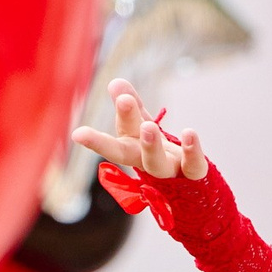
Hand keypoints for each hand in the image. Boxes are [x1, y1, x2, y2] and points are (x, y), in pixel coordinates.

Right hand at [69, 78, 211, 181]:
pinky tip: (189, 133)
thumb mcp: (144, 128)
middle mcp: (145, 162)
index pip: (112, 143)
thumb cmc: (160, 153)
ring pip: (157, 164)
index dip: (95, 140)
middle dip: (125, 126)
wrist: (191, 191)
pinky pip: (193, 165)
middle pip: (129, 152)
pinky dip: (191, 150)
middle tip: (123, 101)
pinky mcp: (193, 175)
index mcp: (131, 149)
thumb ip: (133, 107)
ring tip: (148, 125)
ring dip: (151, 145)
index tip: (78, 134)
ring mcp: (169, 171)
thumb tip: (115, 81)